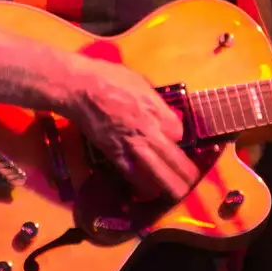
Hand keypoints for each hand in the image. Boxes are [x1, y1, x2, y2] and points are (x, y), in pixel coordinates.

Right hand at [65, 54, 199, 200]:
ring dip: (171, 185)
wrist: (80, 87)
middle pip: (177, 160)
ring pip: (159, 173)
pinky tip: (147, 192)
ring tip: (177, 193)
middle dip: (186, 172)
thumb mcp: (140, 81)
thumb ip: (153, 100)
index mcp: (158, 112)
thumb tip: (160, 109)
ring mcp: (133, 146)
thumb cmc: (108, 77)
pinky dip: (142, 186)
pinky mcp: (114, 155)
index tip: (171, 136)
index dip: (176, 136)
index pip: (180, 133)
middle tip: (191, 180)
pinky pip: (133, 176)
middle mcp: (151, 132)